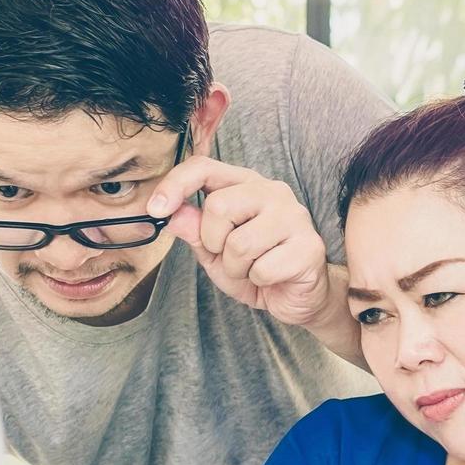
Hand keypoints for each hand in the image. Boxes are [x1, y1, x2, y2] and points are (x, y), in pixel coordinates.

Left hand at [150, 156, 331, 326]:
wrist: (297, 297)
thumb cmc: (256, 268)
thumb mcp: (214, 251)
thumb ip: (194, 230)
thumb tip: (172, 214)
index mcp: (247, 185)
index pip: (205, 167)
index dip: (176, 185)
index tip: (155, 210)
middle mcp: (273, 192)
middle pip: (219, 207)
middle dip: (214, 243)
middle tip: (231, 256)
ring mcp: (295, 217)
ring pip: (239, 243)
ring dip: (237, 268)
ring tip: (253, 269)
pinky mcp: (309, 246)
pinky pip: (262, 268)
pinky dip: (258, 281)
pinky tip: (273, 278)